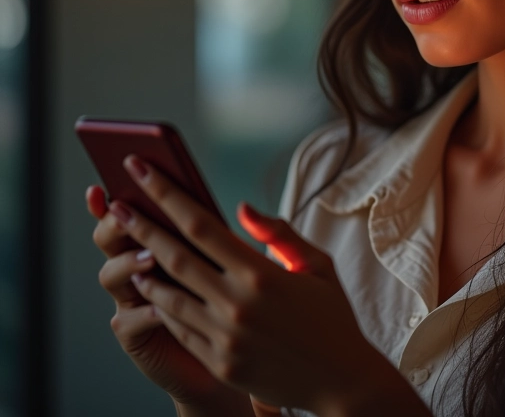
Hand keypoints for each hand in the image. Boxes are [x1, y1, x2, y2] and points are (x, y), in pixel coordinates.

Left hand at [108, 154, 393, 415]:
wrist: (341, 380)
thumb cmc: (331, 316)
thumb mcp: (316, 264)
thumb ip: (277, 232)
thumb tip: (239, 207)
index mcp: (261, 273)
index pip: (200, 225)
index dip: (167, 195)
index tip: (142, 171)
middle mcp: (237, 305)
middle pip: (175, 257)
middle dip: (141, 226)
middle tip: (116, 205)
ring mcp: (224, 338)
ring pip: (168, 296)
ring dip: (143, 269)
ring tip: (124, 248)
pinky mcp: (220, 363)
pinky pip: (180, 328)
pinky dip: (162, 305)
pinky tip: (151, 289)